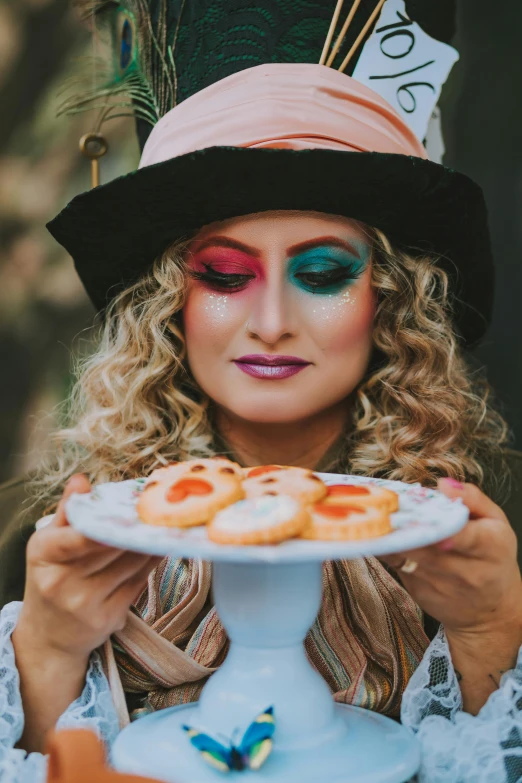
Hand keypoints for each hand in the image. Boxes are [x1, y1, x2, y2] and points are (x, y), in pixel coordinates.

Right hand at [15, 474, 161, 664]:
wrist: (48, 637)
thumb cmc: (51, 578)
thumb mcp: (48, 544)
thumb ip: (68, 511)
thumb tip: (81, 479)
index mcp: (45, 554)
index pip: (80, 535)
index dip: (108, 523)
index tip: (132, 508)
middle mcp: (62, 581)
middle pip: (111, 546)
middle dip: (135, 527)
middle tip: (157, 507)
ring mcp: (85, 603)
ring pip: (131, 563)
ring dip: (149, 542)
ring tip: (163, 523)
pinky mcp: (109, 618)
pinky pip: (139, 581)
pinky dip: (151, 562)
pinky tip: (159, 547)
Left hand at [381, 478, 521, 637]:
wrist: (490, 610)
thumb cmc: (493, 557)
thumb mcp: (496, 522)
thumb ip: (473, 498)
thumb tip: (443, 484)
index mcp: (490, 547)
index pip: (465, 536)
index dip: (440, 527)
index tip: (421, 517)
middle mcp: (467, 570)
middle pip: (427, 546)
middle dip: (405, 527)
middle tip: (386, 507)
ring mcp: (440, 584)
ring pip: (407, 556)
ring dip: (390, 536)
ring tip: (378, 517)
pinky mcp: (420, 592)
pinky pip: (398, 565)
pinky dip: (388, 549)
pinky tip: (380, 535)